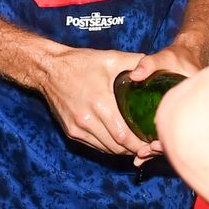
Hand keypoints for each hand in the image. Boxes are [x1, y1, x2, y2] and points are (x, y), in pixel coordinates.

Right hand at [34, 45, 156, 158]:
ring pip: (106, 149)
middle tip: (149, 145)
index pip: (125, 136)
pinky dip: (109, 147)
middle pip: (117, 147)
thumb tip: (158, 68)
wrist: (50, 69)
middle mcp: (88, 120)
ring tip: (136, 144)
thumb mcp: (111, 58)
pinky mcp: (71, 131)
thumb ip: (137, 63)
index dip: (140, 143)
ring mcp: (78, 128)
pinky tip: (118, 141)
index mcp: (101, 103)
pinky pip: (95, 146)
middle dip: (135, 149)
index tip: (153, 140)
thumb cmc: (82, 62)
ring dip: (122, 150)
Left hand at [127, 46, 201, 159]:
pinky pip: (169, 136)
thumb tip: (135, 75)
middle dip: (162, 149)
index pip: (186, 124)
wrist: (187, 58)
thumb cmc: (178, 58)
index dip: (170, 138)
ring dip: (158, 151)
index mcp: (194, 101)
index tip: (155, 144)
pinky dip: (157, 147)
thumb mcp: (165, 58)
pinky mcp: (178, 120)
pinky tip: (141, 156)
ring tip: (140, 156)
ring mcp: (186, 119)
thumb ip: (150, 64)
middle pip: (180, 137)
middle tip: (144, 152)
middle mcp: (193, 113)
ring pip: (174, 140)